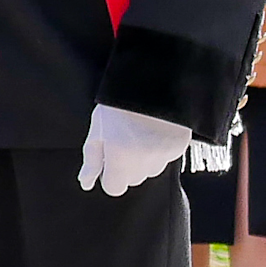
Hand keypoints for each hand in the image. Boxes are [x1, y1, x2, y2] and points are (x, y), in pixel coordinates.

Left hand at [77, 104, 192, 197]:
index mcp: (120, 160)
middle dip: (127, 165)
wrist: (153, 78)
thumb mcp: (98, 128)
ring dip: (145, 158)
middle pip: (133, 179)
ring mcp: (164, 156)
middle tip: (124, 137)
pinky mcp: (179, 147)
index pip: (114, 188)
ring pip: (150, 169)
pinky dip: (160, 148)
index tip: (110, 155)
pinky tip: (155, 127)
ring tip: (141, 130)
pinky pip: (166, 157)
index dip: (109, 173)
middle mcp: (143, 164)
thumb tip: (86, 183)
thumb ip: (92, 159)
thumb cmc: (119, 102)